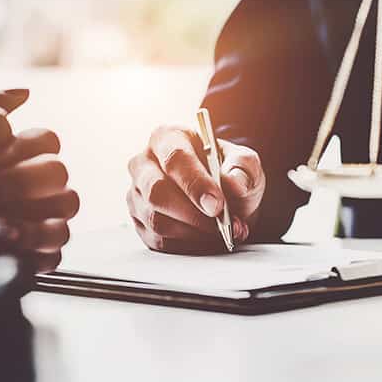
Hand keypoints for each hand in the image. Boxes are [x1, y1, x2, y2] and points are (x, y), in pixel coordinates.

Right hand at [127, 125, 265, 253]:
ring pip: (157, 220)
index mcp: (167, 137)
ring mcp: (137, 194)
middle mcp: (144, 163)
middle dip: (193, 213)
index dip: (195, 183)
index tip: (216, 204)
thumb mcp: (244, 163)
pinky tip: (209, 239)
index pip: (174, 158)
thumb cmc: (227, 174)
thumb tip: (233, 182)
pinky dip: (188, 244)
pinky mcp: (139, 221)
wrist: (223, 199)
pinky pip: (158, 239)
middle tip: (222, 224)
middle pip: (156, 192)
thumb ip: (242, 167)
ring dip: (195, 232)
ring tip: (224, 232)